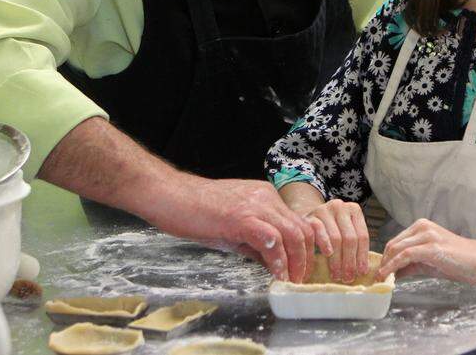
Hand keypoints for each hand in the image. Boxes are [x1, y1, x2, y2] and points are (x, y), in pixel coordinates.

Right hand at [39, 119, 315, 281]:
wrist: (169, 195)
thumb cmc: (194, 211)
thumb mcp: (232, 227)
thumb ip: (254, 242)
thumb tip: (272, 263)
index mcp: (265, 197)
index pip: (297, 222)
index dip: (305, 248)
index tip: (302, 269)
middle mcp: (266, 197)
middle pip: (302, 229)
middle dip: (306, 259)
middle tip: (301, 280)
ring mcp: (255, 205)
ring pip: (293, 234)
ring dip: (296, 262)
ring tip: (291, 281)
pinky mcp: (242, 217)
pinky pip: (271, 239)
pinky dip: (278, 259)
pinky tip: (275, 274)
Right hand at [302, 199, 369, 282]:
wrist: (310, 218)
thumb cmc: (331, 228)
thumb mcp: (345, 230)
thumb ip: (355, 244)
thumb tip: (362, 271)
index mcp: (354, 210)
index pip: (362, 236)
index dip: (362, 256)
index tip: (362, 272)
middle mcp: (340, 207)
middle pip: (349, 238)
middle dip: (349, 261)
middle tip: (348, 278)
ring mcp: (324, 210)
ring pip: (335, 238)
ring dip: (337, 260)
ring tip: (337, 275)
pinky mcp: (310, 216)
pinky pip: (319, 232)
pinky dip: (324, 244)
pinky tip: (327, 255)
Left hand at [377, 218, 475, 283]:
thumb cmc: (458, 261)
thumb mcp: (429, 262)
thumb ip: (411, 265)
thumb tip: (393, 273)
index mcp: (421, 226)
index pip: (395, 241)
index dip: (385, 257)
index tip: (379, 271)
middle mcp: (422, 227)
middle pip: (393, 244)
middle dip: (383, 262)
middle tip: (377, 277)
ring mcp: (427, 235)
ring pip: (397, 249)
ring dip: (386, 265)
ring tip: (381, 279)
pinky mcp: (431, 247)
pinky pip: (406, 255)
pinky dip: (394, 266)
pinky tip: (389, 276)